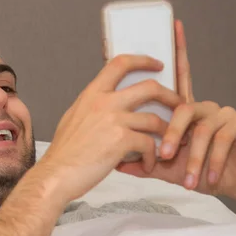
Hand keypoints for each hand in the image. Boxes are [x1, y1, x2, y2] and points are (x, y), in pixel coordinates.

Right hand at [39, 55, 181, 202]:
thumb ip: (92, 106)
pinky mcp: (120, 141)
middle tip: (179, 106)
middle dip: (170, 96)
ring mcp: (113, 120)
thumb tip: (104, 101)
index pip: (120, 63)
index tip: (158, 65)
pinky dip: (151, 157)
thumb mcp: (74, 117)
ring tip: (167, 145)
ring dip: (166, 133)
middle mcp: (104, 102)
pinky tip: (147, 165)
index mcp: (92, 94)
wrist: (56, 174)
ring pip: (154, 119)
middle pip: (149, 87)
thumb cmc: (64, 152)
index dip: (143, 60)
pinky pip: (148, 144)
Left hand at [117, 21, 235, 199]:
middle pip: (182, 109)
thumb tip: (116, 163)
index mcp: (186, 110)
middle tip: (164, 157)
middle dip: (172, 135)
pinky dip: (214, 162)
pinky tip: (212, 178)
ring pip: (201, 130)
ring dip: (193, 158)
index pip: (179, 77)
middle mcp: (204, 105)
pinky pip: (222, 139)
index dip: (177, 51)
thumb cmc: (199, 172)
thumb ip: (143, 162)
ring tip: (187, 179)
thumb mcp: (167, 168)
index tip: (173, 26)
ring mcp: (224, 112)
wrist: (235, 185)